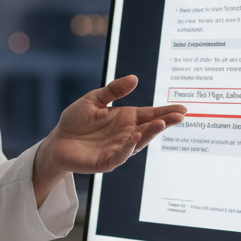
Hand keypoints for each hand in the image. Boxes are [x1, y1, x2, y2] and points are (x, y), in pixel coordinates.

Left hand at [33, 75, 186, 193]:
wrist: (57, 141)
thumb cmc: (76, 121)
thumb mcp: (94, 100)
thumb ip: (113, 91)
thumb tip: (134, 78)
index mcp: (126, 119)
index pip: (150, 114)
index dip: (166, 112)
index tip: (183, 108)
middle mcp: (126, 134)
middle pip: (149, 128)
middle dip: (165, 122)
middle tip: (180, 115)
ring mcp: (118, 149)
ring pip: (138, 143)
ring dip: (150, 134)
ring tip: (160, 123)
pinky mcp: (106, 161)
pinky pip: (120, 155)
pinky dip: (129, 147)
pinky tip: (135, 137)